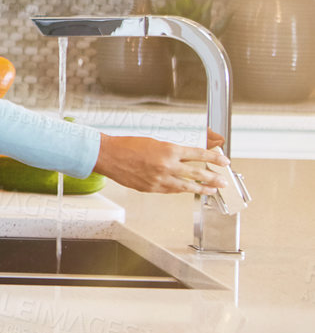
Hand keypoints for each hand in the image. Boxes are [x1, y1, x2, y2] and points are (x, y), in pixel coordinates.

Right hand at [95, 131, 229, 194]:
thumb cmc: (127, 146)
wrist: (108, 156)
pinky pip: (171, 191)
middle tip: (223, 181)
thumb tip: (187, 156)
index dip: (214, 158)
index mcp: (168, 150)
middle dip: (213, 178)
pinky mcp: (152, 188)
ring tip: (211, 190)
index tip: (224, 161)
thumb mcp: (154, 142)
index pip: (199, 155)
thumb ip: (171, 151)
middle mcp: (167, 166)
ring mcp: (160, 179)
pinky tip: (187, 190)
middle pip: (198, 174)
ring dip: (202, 189)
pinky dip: (181, 190)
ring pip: (187, 186)